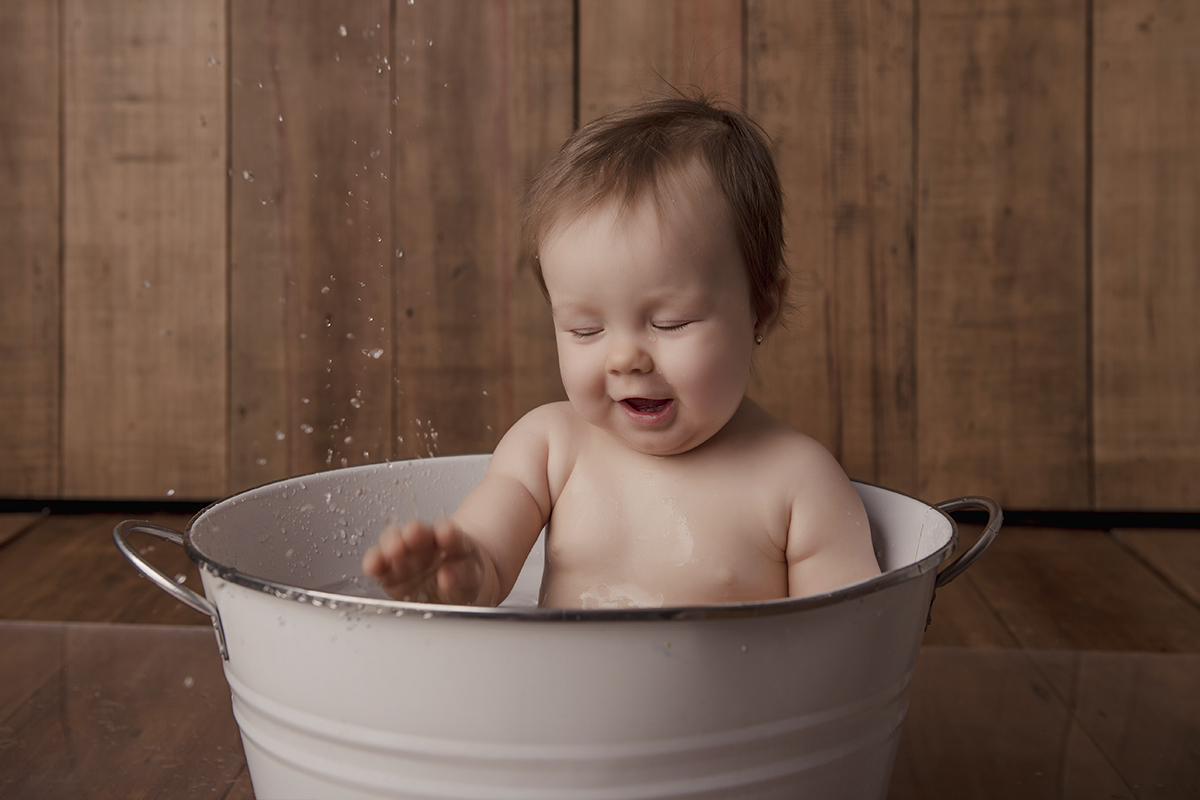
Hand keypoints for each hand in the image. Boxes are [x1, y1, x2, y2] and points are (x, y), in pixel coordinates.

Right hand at [361, 519, 487, 604]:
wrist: (449, 585)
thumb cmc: (461, 576)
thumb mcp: (471, 578)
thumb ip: (463, 577)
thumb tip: (448, 576)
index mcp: (452, 541)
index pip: (450, 535)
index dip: (448, 533)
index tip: (447, 533)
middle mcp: (425, 542)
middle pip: (417, 532)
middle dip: (414, 533)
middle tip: (414, 534)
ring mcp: (405, 554)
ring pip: (394, 541)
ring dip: (391, 544)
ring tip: (392, 549)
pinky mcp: (388, 571)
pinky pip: (377, 564)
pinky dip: (373, 563)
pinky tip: (372, 565)